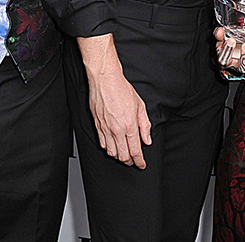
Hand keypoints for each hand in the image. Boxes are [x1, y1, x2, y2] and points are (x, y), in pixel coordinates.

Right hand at [78, 35, 151, 168]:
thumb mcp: (140, 106)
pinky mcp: (97, 126)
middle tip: (135, 161)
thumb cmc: (122, 90)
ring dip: (119, 157)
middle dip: (130, 162)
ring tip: (124, 155)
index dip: (139, 161)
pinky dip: (108, 149)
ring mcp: (105, 129)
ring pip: (111, 152)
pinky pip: (102, 144)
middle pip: (123, 156)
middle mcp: (116, 130)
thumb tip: (147, 139)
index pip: (135, 151)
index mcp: (129, 126)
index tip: (142, 164)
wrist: (105, 81)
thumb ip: (145, 125)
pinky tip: (113, 147)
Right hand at [214, 26, 244, 75]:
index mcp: (228, 61)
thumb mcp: (223, 42)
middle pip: (243, 66)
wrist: (239, 54)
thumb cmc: (232, 48)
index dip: (227, 51)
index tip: (230, 40)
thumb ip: (221, 36)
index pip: (225, 60)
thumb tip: (220, 31)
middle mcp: (240, 66)